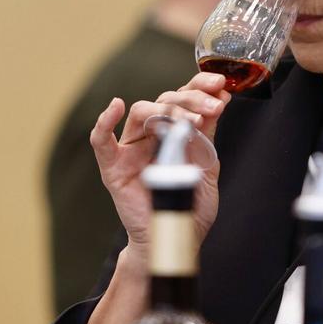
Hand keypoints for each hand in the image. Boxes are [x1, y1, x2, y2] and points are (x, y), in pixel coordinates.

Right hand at [90, 73, 230, 268]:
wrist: (177, 237)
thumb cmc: (190, 206)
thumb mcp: (206, 167)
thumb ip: (207, 137)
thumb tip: (218, 101)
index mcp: (172, 131)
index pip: (182, 98)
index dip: (200, 87)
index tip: (221, 86)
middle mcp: (150, 134)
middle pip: (165, 100)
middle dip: (192, 99)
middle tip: (214, 107)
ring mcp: (131, 149)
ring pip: (142, 112)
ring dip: (168, 110)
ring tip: (192, 121)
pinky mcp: (114, 167)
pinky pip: (101, 141)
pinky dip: (104, 122)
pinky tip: (115, 106)